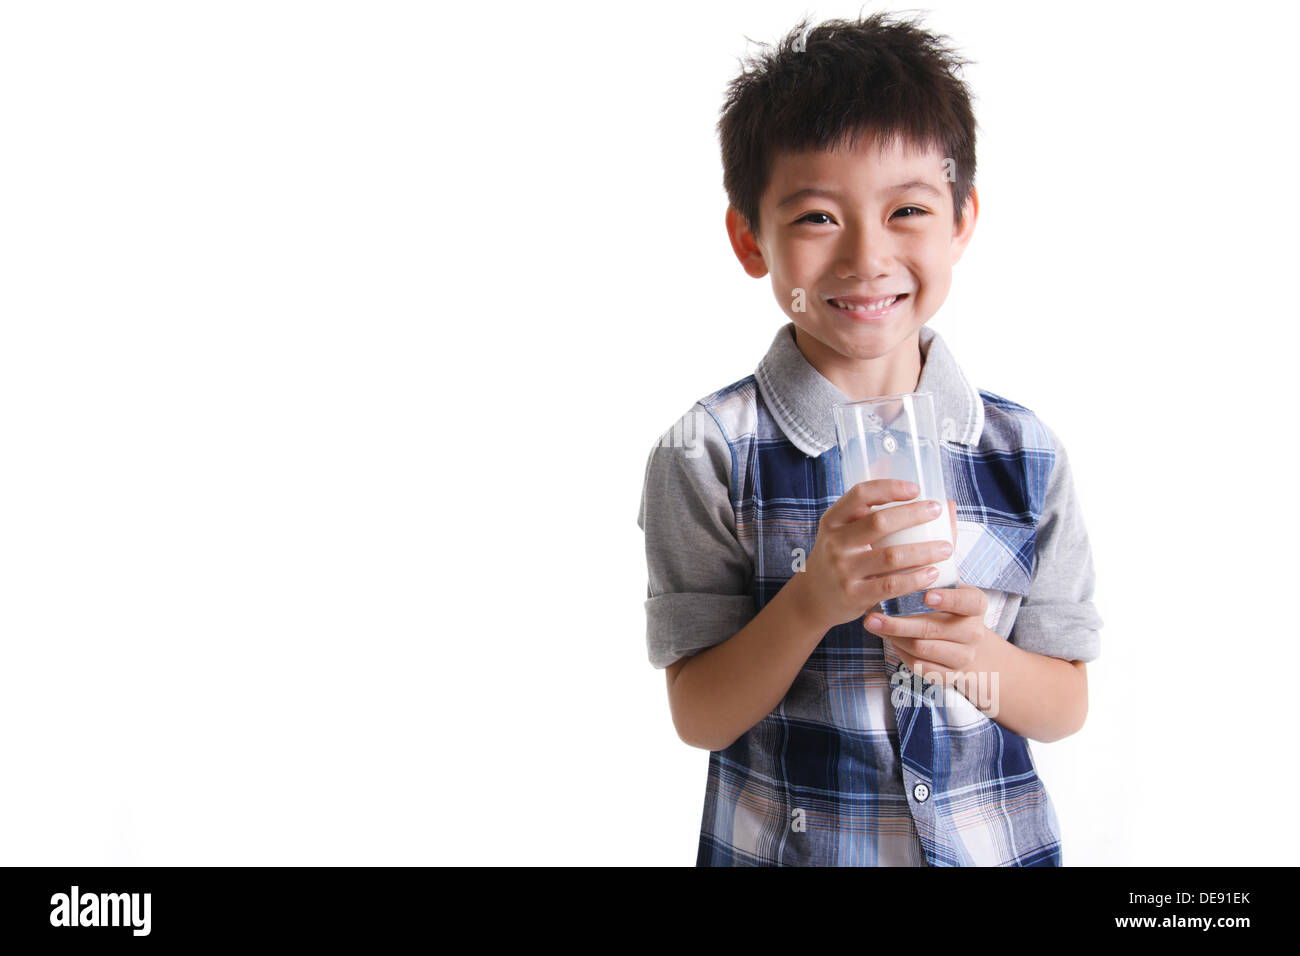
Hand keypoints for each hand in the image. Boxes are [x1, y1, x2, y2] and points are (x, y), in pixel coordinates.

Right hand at [793, 479, 955, 631]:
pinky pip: (891, 585)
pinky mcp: (854, 595)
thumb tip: (922, 492)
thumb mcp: (842, 531)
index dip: (889, 488)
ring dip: (924, 550)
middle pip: (879, 522)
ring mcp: (843, 570)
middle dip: (914, 514)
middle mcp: (835, 542)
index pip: (860, 494)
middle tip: (937, 510)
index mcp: (833, 520)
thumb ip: (872, 513)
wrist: (813, 598)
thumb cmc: (839, 558)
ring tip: (946, 547)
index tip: (916, 488)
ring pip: (891, 556)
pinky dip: (916, 578)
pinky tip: (933, 573)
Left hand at [863, 500, 993, 685]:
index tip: (926, 592)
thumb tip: (942, 504)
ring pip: (923, 648)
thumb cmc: (954, 607)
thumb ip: (948, 545)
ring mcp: (960, 656)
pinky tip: (881, 639)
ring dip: (894, 635)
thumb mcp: (956, 580)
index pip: (969, 601)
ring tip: (868, 622)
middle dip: (902, 620)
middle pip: (937, 628)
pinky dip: (899, 652)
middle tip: (872, 612)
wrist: (972, 653)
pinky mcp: (945, 675)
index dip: (949, 597)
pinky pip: (920, 665)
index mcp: (976, 605)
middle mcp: (972, 631)